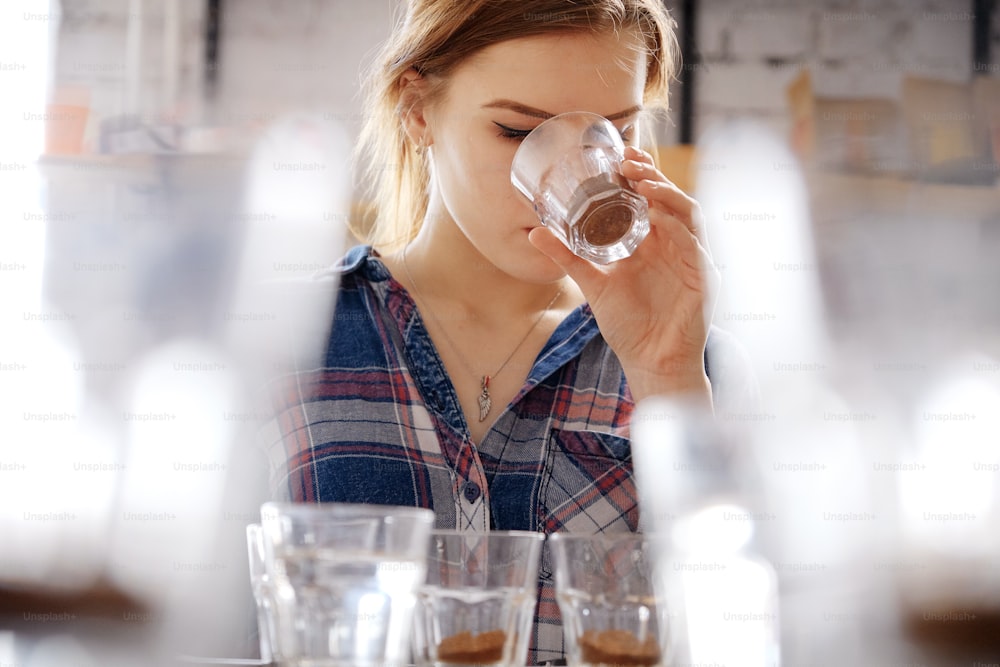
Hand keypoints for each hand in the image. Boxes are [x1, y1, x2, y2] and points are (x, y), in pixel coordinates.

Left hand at [528, 145, 719, 403]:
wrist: (651, 362)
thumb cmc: (628, 326)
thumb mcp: (593, 285)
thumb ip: (568, 257)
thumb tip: (534, 233)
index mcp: (650, 242)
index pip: (649, 198)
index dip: (640, 173)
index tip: (619, 154)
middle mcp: (672, 244)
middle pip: (669, 198)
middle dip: (652, 175)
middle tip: (628, 162)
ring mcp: (690, 258)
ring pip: (687, 212)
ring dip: (667, 194)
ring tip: (642, 182)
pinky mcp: (702, 277)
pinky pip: (694, 244)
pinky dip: (677, 227)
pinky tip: (658, 218)